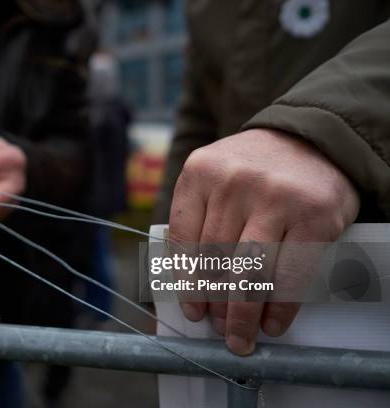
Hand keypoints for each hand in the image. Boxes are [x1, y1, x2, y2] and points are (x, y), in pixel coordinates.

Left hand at [169, 129, 358, 354]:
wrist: (313, 139)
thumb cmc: (256, 168)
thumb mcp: (216, 176)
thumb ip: (200, 217)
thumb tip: (190, 284)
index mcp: (200, 172)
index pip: (183, 239)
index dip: (185, 283)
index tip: (191, 309)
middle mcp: (235, 182)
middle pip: (215, 261)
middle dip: (214, 304)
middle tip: (217, 328)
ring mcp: (277, 199)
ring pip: (249, 272)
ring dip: (242, 314)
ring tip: (240, 335)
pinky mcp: (314, 216)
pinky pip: (290, 274)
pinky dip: (280, 306)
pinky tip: (272, 322)